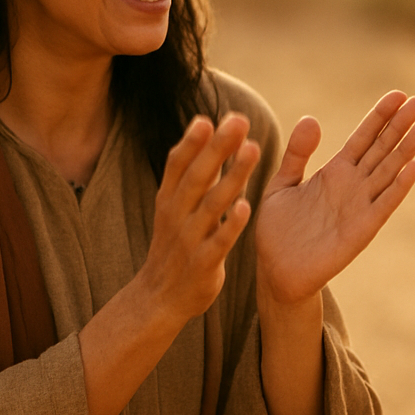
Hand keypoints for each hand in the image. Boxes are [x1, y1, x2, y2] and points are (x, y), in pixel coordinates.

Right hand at [135, 113, 261, 323]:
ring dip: (233, 177)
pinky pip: (219, 242)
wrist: (159, 298)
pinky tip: (247, 207)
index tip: (210, 117)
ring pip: (212, 204)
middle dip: (217, 147)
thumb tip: (206, 126)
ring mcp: (189, 239)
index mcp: (169, 198)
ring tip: (254, 150)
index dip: (192, 141)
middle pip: (196, 176)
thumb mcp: (175, 206)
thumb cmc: (175, 243)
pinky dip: (231, 225)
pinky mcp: (203, 263)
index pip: (177, 164)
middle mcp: (176, 215)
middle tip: (239, 120)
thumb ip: (192, 171)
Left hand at [255, 92, 414, 307]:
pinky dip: (399, 186)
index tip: (398, 95)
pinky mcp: (362, 229)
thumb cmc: (278, 230)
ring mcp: (360, 205)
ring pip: (389, 170)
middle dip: (400, 124)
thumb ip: (298, 153)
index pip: (364, 137)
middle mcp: (353, 185)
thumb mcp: (282, 184)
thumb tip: (312, 118)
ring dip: (407, 149)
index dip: (380, 116)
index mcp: (335, 172)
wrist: (276, 271)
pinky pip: (384, 204)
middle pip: (382, 148)